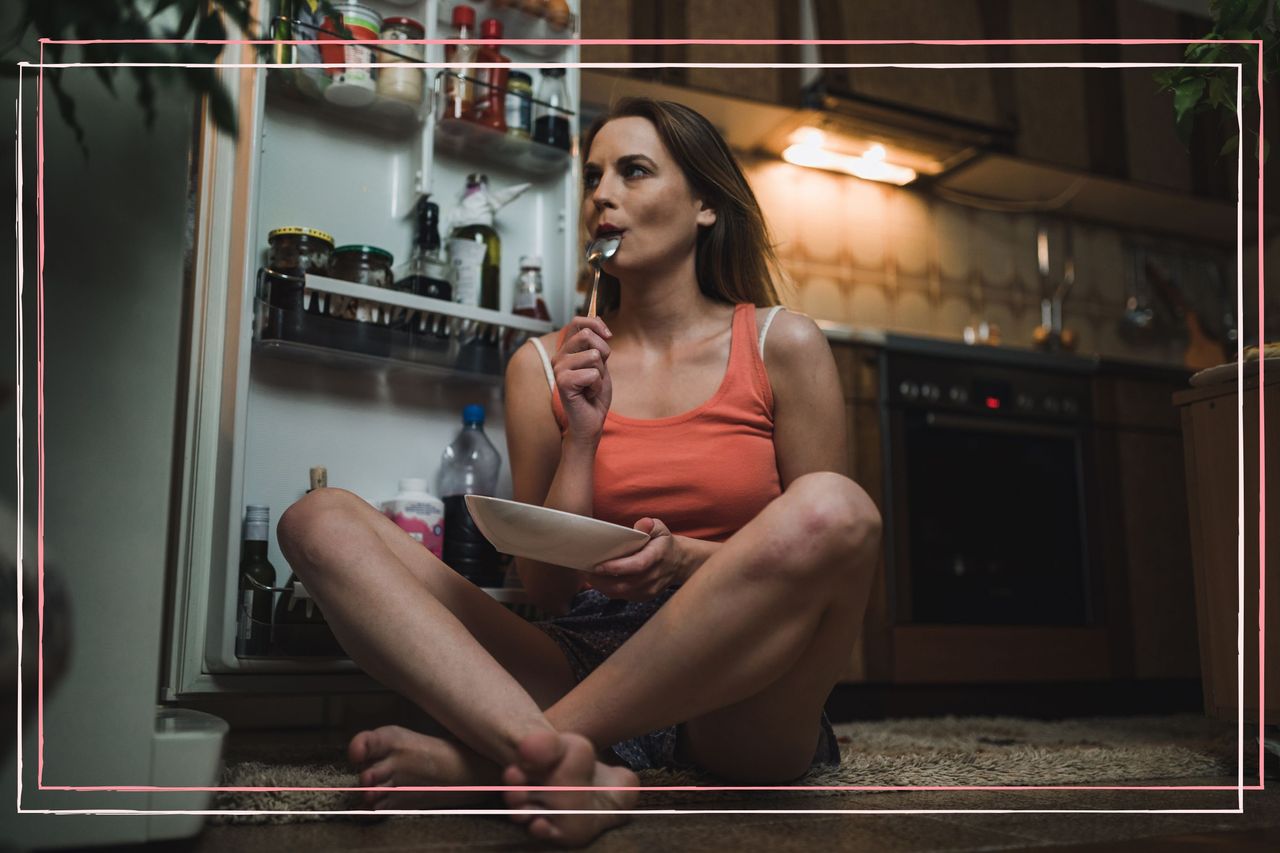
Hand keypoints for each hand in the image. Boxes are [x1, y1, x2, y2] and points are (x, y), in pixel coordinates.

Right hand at [553, 316, 612, 446]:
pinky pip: (593, 374)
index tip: (609, 335)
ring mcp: (559, 369)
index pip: (577, 322)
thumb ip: (596, 343)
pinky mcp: (563, 382)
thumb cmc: (595, 394)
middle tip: (598, 372)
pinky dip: (597, 386)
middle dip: (603, 353)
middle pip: (587, 335)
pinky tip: (588, 394)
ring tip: (591, 385)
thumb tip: (596, 317)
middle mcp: (559, 357)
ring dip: (600, 373)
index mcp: (566, 350)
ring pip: (593, 356)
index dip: (596, 324)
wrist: (591, 421)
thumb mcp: (599, 363)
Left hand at [587, 518, 683, 600]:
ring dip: (602, 586)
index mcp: (657, 557)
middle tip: (584, 570)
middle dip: (601, 580)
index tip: (597, 566)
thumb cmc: (663, 543)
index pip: (637, 565)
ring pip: (621, 593)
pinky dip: (608, 590)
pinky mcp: (644, 597)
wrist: (679, 563)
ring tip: (588, 575)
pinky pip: (622, 596)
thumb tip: (643, 523)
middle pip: (625, 584)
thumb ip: (650, 525)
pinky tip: (599, 581)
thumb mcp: (660, 529)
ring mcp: (650, 589)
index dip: (616, 568)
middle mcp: (654, 576)